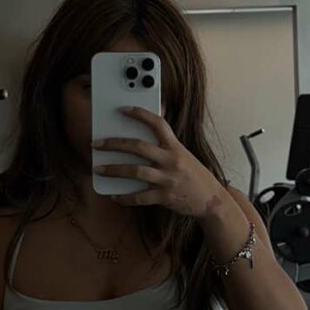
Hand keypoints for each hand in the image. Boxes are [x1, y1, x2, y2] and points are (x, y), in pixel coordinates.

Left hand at [93, 108, 222, 215]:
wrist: (212, 200)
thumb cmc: (194, 176)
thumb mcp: (184, 156)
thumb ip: (166, 147)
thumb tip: (143, 139)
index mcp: (176, 147)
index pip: (158, 123)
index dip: (140, 114)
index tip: (122, 109)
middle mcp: (171, 160)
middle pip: (138, 147)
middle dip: (114, 144)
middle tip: (97, 143)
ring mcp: (168, 179)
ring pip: (135, 171)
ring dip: (114, 170)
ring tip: (98, 169)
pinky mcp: (166, 197)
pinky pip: (140, 197)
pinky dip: (125, 197)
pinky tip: (115, 196)